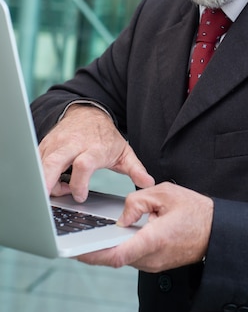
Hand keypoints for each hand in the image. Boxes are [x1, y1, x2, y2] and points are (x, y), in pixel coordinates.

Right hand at [38, 104, 154, 200]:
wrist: (89, 113)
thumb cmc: (106, 136)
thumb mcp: (124, 151)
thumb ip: (135, 169)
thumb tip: (148, 182)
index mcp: (94, 147)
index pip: (83, 165)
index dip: (79, 184)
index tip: (80, 196)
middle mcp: (72, 144)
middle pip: (54, 162)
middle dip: (47, 182)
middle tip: (47, 198)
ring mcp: (56, 143)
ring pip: (40, 163)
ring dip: (44, 181)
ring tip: (59, 189)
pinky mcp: (45, 144)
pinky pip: (36, 162)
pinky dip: (39, 174)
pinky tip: (52, 180)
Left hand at [77, 182, 213, 271]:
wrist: (216, 230)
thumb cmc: (196, 211)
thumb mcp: (165, 193)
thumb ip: (138, 200)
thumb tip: (122, 216)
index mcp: (154, 239)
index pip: (117, 254)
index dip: (93, 254)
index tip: (76, 249)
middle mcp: (151, 257)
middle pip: (115, 256)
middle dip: (96, 247)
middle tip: (77, 236)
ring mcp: (153, 264)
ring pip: (123, 256)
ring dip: (110, 246)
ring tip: (95, 232)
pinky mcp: (155, 264)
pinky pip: (132, 256)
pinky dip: (122, 246)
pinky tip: (117, 234)